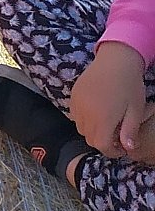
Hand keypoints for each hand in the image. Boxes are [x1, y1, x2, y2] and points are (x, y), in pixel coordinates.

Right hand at [69, 42, 150, 156]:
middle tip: (116, 134)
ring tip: (106, 122)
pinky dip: (84, 118)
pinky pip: (75, 115)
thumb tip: (128, 148)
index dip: (113, 151)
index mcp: (103, 119)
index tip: (122, 146)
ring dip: (92, 130)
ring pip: (81, 128)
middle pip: (90, 139)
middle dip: (103, 141)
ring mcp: (77, 103)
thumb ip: (130, 131)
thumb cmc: (130, 85)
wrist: (116, 59)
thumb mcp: (136, 110)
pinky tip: (96, 110)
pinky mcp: (73, 95)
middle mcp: (86, 113)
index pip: (102, 146)